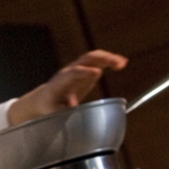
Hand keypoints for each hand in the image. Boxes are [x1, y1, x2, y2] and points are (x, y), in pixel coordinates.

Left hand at [7, 50, 127, 125]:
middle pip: (85, 60)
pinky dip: (110, 60)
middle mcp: (69, 71)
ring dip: (108, 58)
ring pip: (93, 57)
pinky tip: (122, 63)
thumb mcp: (53, 111)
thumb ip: (62, 109)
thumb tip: (72, 105)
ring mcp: (78, 68)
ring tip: (122, 63)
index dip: (84, 72)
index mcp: (60, 81)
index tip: (97, 73)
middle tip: (115, 63)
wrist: (46, 97)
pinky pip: (98, 61)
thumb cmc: (50, 106)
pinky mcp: (86, 70)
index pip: (72, 73)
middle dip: (100, 59)